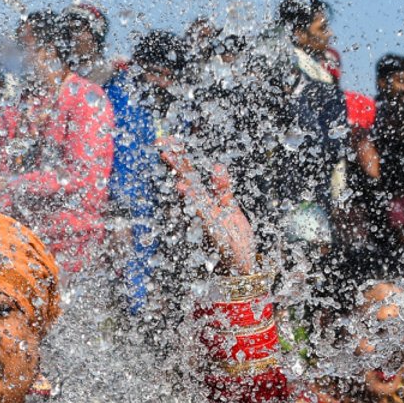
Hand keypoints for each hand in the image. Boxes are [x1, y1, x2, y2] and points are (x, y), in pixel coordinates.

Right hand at [158, 139, 255, 275]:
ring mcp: (204, 216)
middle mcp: (201, 206)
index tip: (168, 139)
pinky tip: (183, 187)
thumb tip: (217, 165)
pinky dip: (192, 199)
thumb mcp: (229, 206)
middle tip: (161, 143)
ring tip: (169, 158)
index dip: (179, 155)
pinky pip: (200, 210)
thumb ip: (222, 187)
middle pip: (185, 178)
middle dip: (174, 161)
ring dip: (180, 176)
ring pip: (189, 193)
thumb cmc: (233, 236)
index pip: (189, 172)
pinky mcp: (212, 228)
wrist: (242, 263)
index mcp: (204, 198)